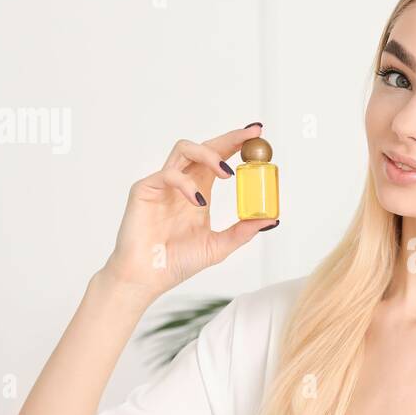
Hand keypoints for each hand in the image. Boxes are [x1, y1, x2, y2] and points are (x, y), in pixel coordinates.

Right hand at [99, 125, 277, 300]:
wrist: (147, 278)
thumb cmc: (177, 262)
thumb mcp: (218, 246)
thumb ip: (242, 231)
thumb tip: (271, 219)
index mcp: (199, 191)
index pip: (219, 159)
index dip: (237, 145)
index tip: (259, 137)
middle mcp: (181, 183)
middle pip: (204, 147)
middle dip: (229, 138)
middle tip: (251, 136)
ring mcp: (162, 184)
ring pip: (184, 149)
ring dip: (209, 154)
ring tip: (227, 172)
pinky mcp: (144, 190)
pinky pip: (168, 175)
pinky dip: (186, 184)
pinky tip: (198, 201)